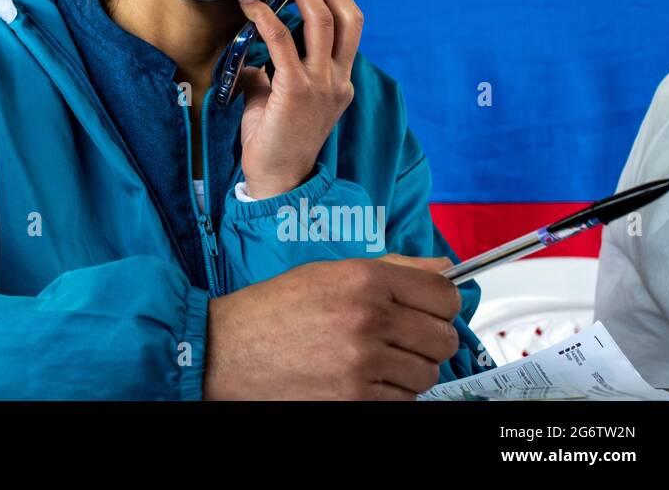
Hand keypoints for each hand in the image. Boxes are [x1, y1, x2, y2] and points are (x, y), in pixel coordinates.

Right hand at [202, 257, 462, 399]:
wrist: (225, 351)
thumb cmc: (273, 310)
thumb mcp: (328, 272)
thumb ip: (390, 269)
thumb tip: (443, 267)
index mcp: (363, 278)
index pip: (443, 294)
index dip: (442, 305)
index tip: (429, 312)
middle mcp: (368, 317)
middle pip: (443, 338)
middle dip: (428, 341)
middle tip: (402, 341)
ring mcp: (363, 362)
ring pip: (426, 374)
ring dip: (409, 371)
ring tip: (376, 362)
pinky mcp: (355, 400)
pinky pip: (403, 402)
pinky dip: (390, 395)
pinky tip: (362, 380)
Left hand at [236, 0, 362, 198]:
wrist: (278, 180)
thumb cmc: (276, 142)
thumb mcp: (281, 100)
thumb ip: (275, 74)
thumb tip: (255, 54)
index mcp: (340, 82)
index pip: (351, 29)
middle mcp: (338, 80)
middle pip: (345, 18)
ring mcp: (321, 85)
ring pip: (321, 22)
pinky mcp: (296, 90)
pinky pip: (282, 41)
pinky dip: (265, 18)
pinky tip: (250, 7)